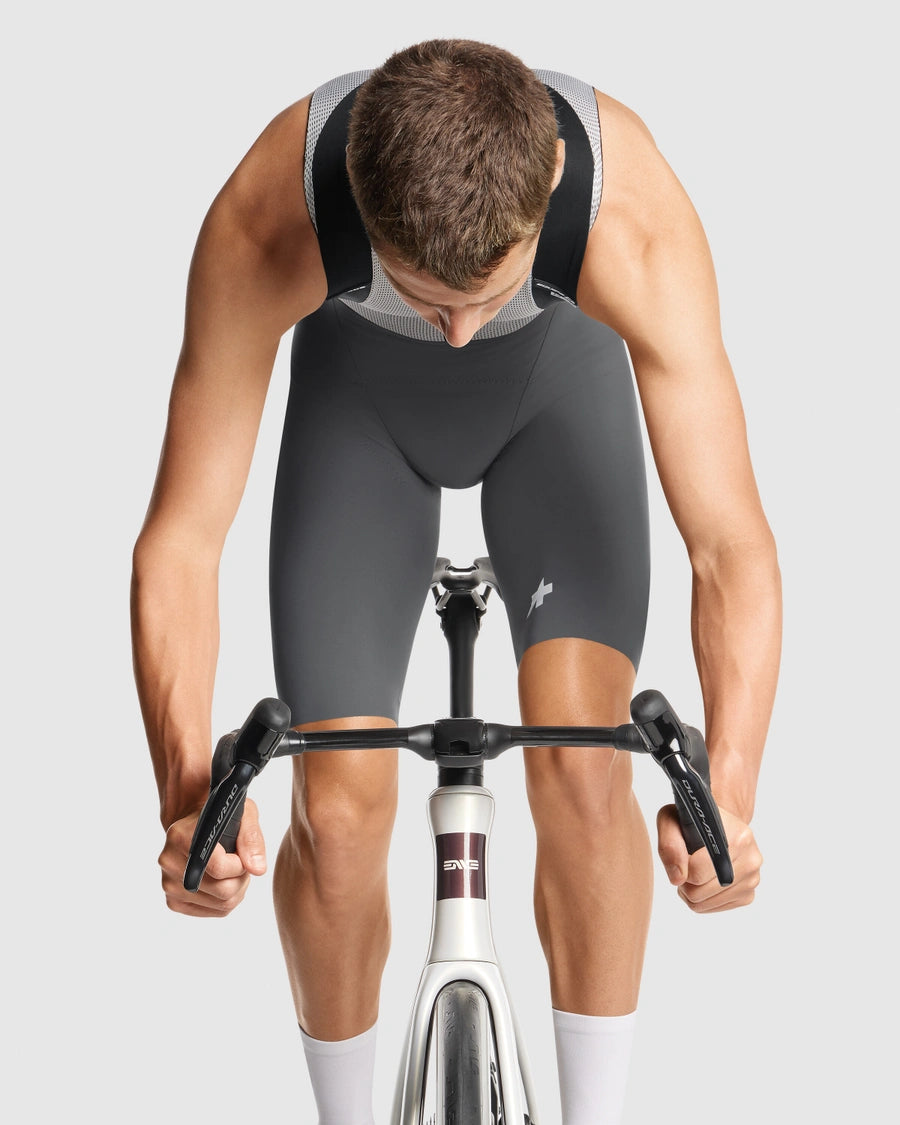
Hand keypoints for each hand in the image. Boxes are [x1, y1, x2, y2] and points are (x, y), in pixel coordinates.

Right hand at [158, 798, 266, 917]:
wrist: (196, 827)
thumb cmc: (222, 819)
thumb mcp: (243, 814)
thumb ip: (251, 838)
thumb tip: (257, 869)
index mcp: (180, 836)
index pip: (218, 867)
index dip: (240, 864)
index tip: (241, 853)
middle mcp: (169, 861)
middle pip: (223, 890)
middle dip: (241, 877)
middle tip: (240, 862)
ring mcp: (168, 884)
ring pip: (223, 904)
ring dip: (237, 889)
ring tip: (233, 870)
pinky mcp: (174, 901)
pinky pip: (216, 912)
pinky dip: (228, 900)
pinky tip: (223, 881)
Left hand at [656, 804, 761, 912]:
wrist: (715, 826)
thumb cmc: (693, 822)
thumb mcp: (671, 819)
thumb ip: (669, 844)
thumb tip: (678, 878)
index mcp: (738, 837)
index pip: (697, 871)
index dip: (680, 866)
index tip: (682, 854)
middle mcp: (751, 860)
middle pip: (698, 892)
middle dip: (684, 880)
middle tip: (684, 863)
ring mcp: (752, 879)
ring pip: (703, 904)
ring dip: (690, 890)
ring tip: (692, 870)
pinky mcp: (748, 895)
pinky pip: (712, 908)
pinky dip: (701, 898)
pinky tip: (703, 878)